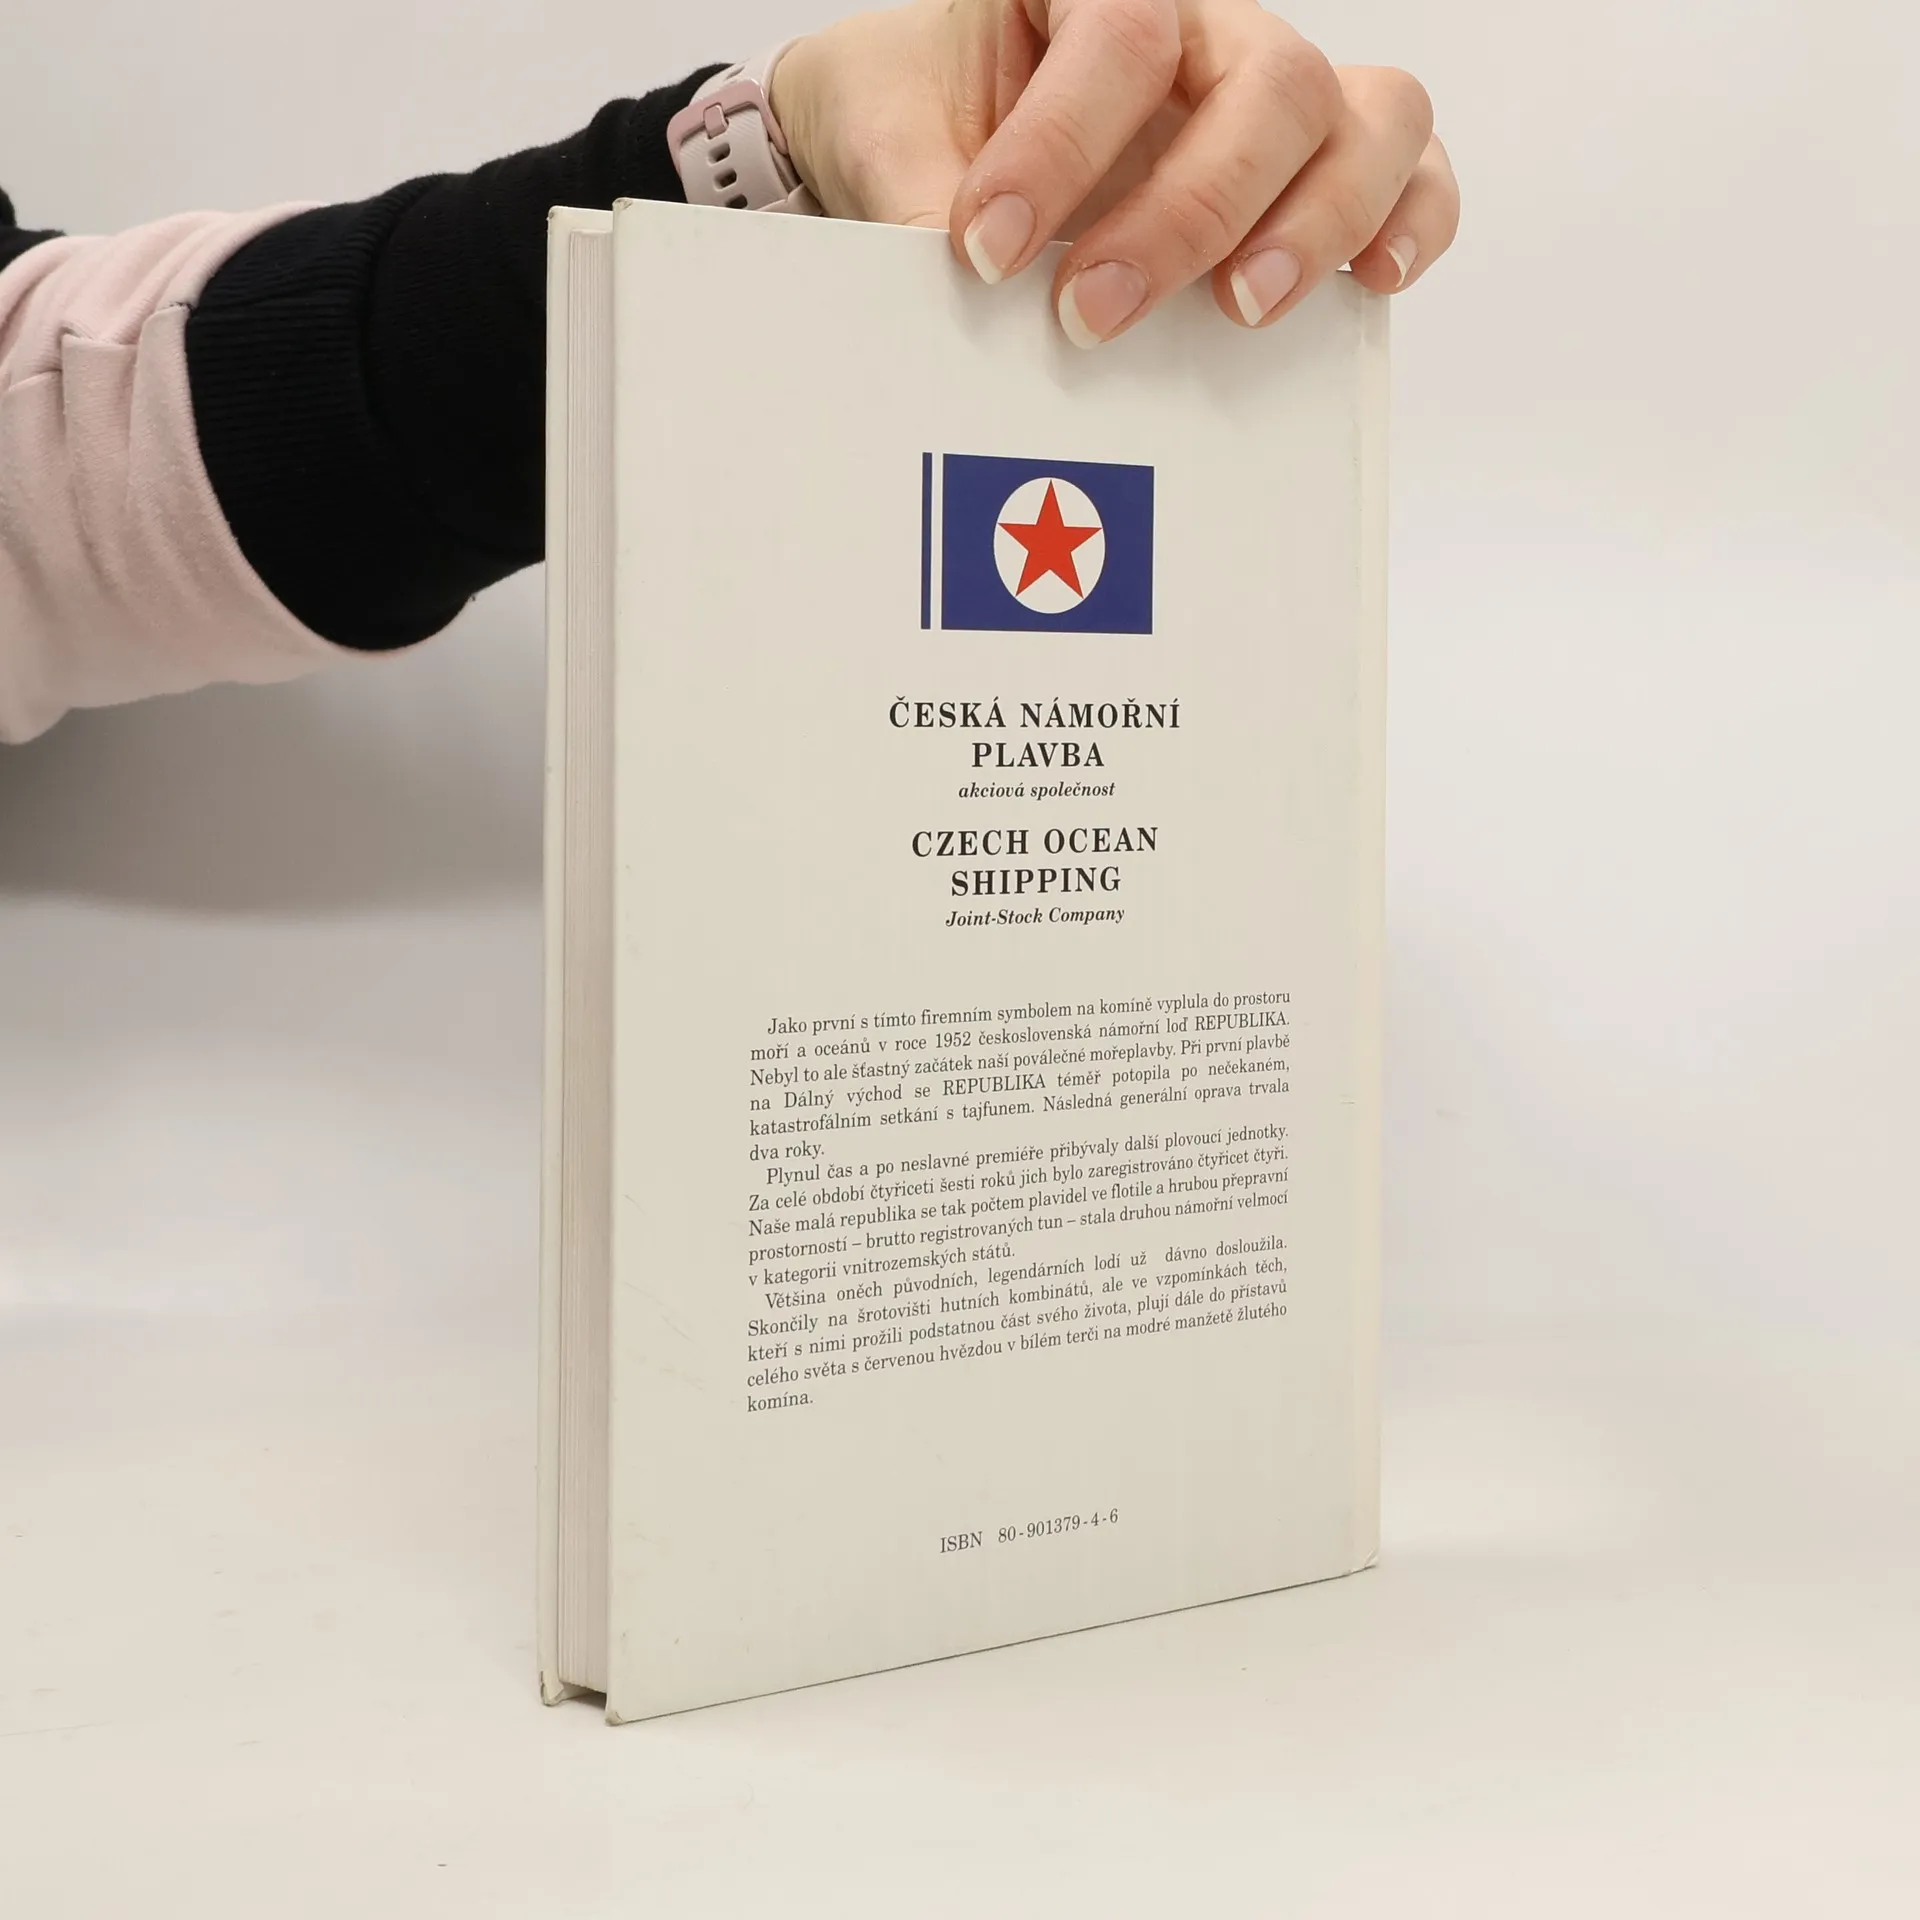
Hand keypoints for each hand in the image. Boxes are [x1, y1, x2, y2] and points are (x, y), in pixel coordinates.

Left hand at [770, 0, 1458, 346]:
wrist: (937, 141)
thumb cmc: (921, 119)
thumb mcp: (884, 141)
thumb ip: (912, 194)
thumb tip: (947, 275)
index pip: (1117, 33)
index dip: (1059, 147)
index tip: (984, 250)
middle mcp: (1207, 30)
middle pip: (1266, 84)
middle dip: (1184, 213)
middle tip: (1090, 314)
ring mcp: (1276, 97)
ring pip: (1366, 118)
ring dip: (1317, 223)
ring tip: (1242, 311)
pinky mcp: (1320, 170)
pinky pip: (1413, 172)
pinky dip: (1412, 223)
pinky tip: (1372, 283)